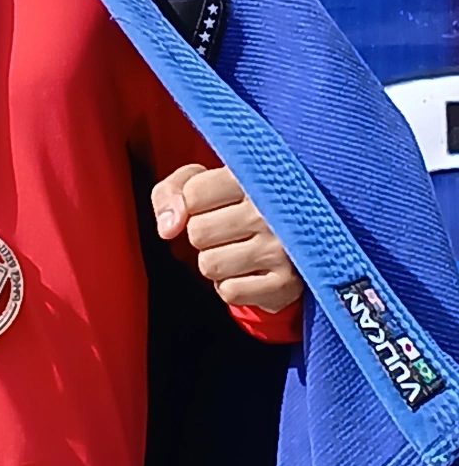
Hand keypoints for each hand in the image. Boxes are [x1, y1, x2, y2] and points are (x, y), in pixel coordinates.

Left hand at [150, 163, 301, 313]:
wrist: (299, 238)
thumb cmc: (238, 206)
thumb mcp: (204, 184)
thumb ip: (171, 192)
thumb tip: (167, 228)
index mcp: (255, 174)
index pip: (193, 194)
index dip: (193, 204)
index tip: (215, 204)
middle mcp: (273, 208)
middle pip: (197, 232)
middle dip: (203, 236)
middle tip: (230, 230)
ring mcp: (283, 246)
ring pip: (209, 265)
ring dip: (216, 263)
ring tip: (240, 250)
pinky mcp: (286, 283)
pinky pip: (229, 292)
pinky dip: (232, 287)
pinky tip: (251, 272)